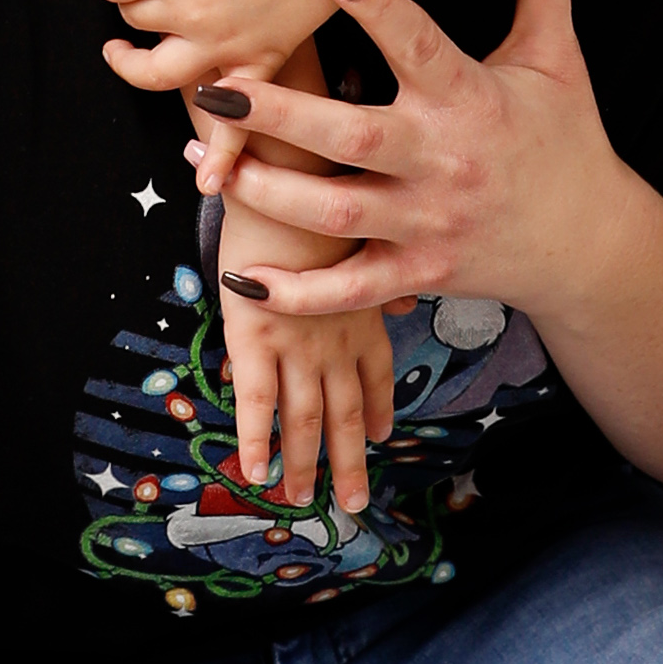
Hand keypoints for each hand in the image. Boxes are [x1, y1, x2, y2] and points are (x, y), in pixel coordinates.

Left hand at [196, 0, 613, 324]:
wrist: (591, 244)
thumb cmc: (566, 138)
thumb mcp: (557, 55)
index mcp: (472, 99)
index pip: (418, 45)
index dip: (376, 5)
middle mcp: (444, 163)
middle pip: (353, 140)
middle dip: (281, 116)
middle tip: (215, 86)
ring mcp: (428, 226)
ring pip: (337, 216)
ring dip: (269, 193)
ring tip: (212, 159)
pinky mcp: (417, 274)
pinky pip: (349, 290)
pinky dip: (297, 292)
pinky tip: (243, 274)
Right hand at [214, 185, 394, 513]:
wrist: (291, 162)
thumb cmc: (324, 183)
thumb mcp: (368, 227)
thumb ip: (383, 269)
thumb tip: (408, 294)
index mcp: (363, 309)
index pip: (375, 371)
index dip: (377, 408)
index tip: (382, 438)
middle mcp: (336, 333)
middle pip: (346, 411)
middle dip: (349, 461)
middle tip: (353, 501)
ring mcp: (297, 338)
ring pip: (305, 417)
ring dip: (305, 463)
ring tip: (301, 500)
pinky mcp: (254, 330)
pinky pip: (256, 398)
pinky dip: (256, 440)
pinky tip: (255, 474)